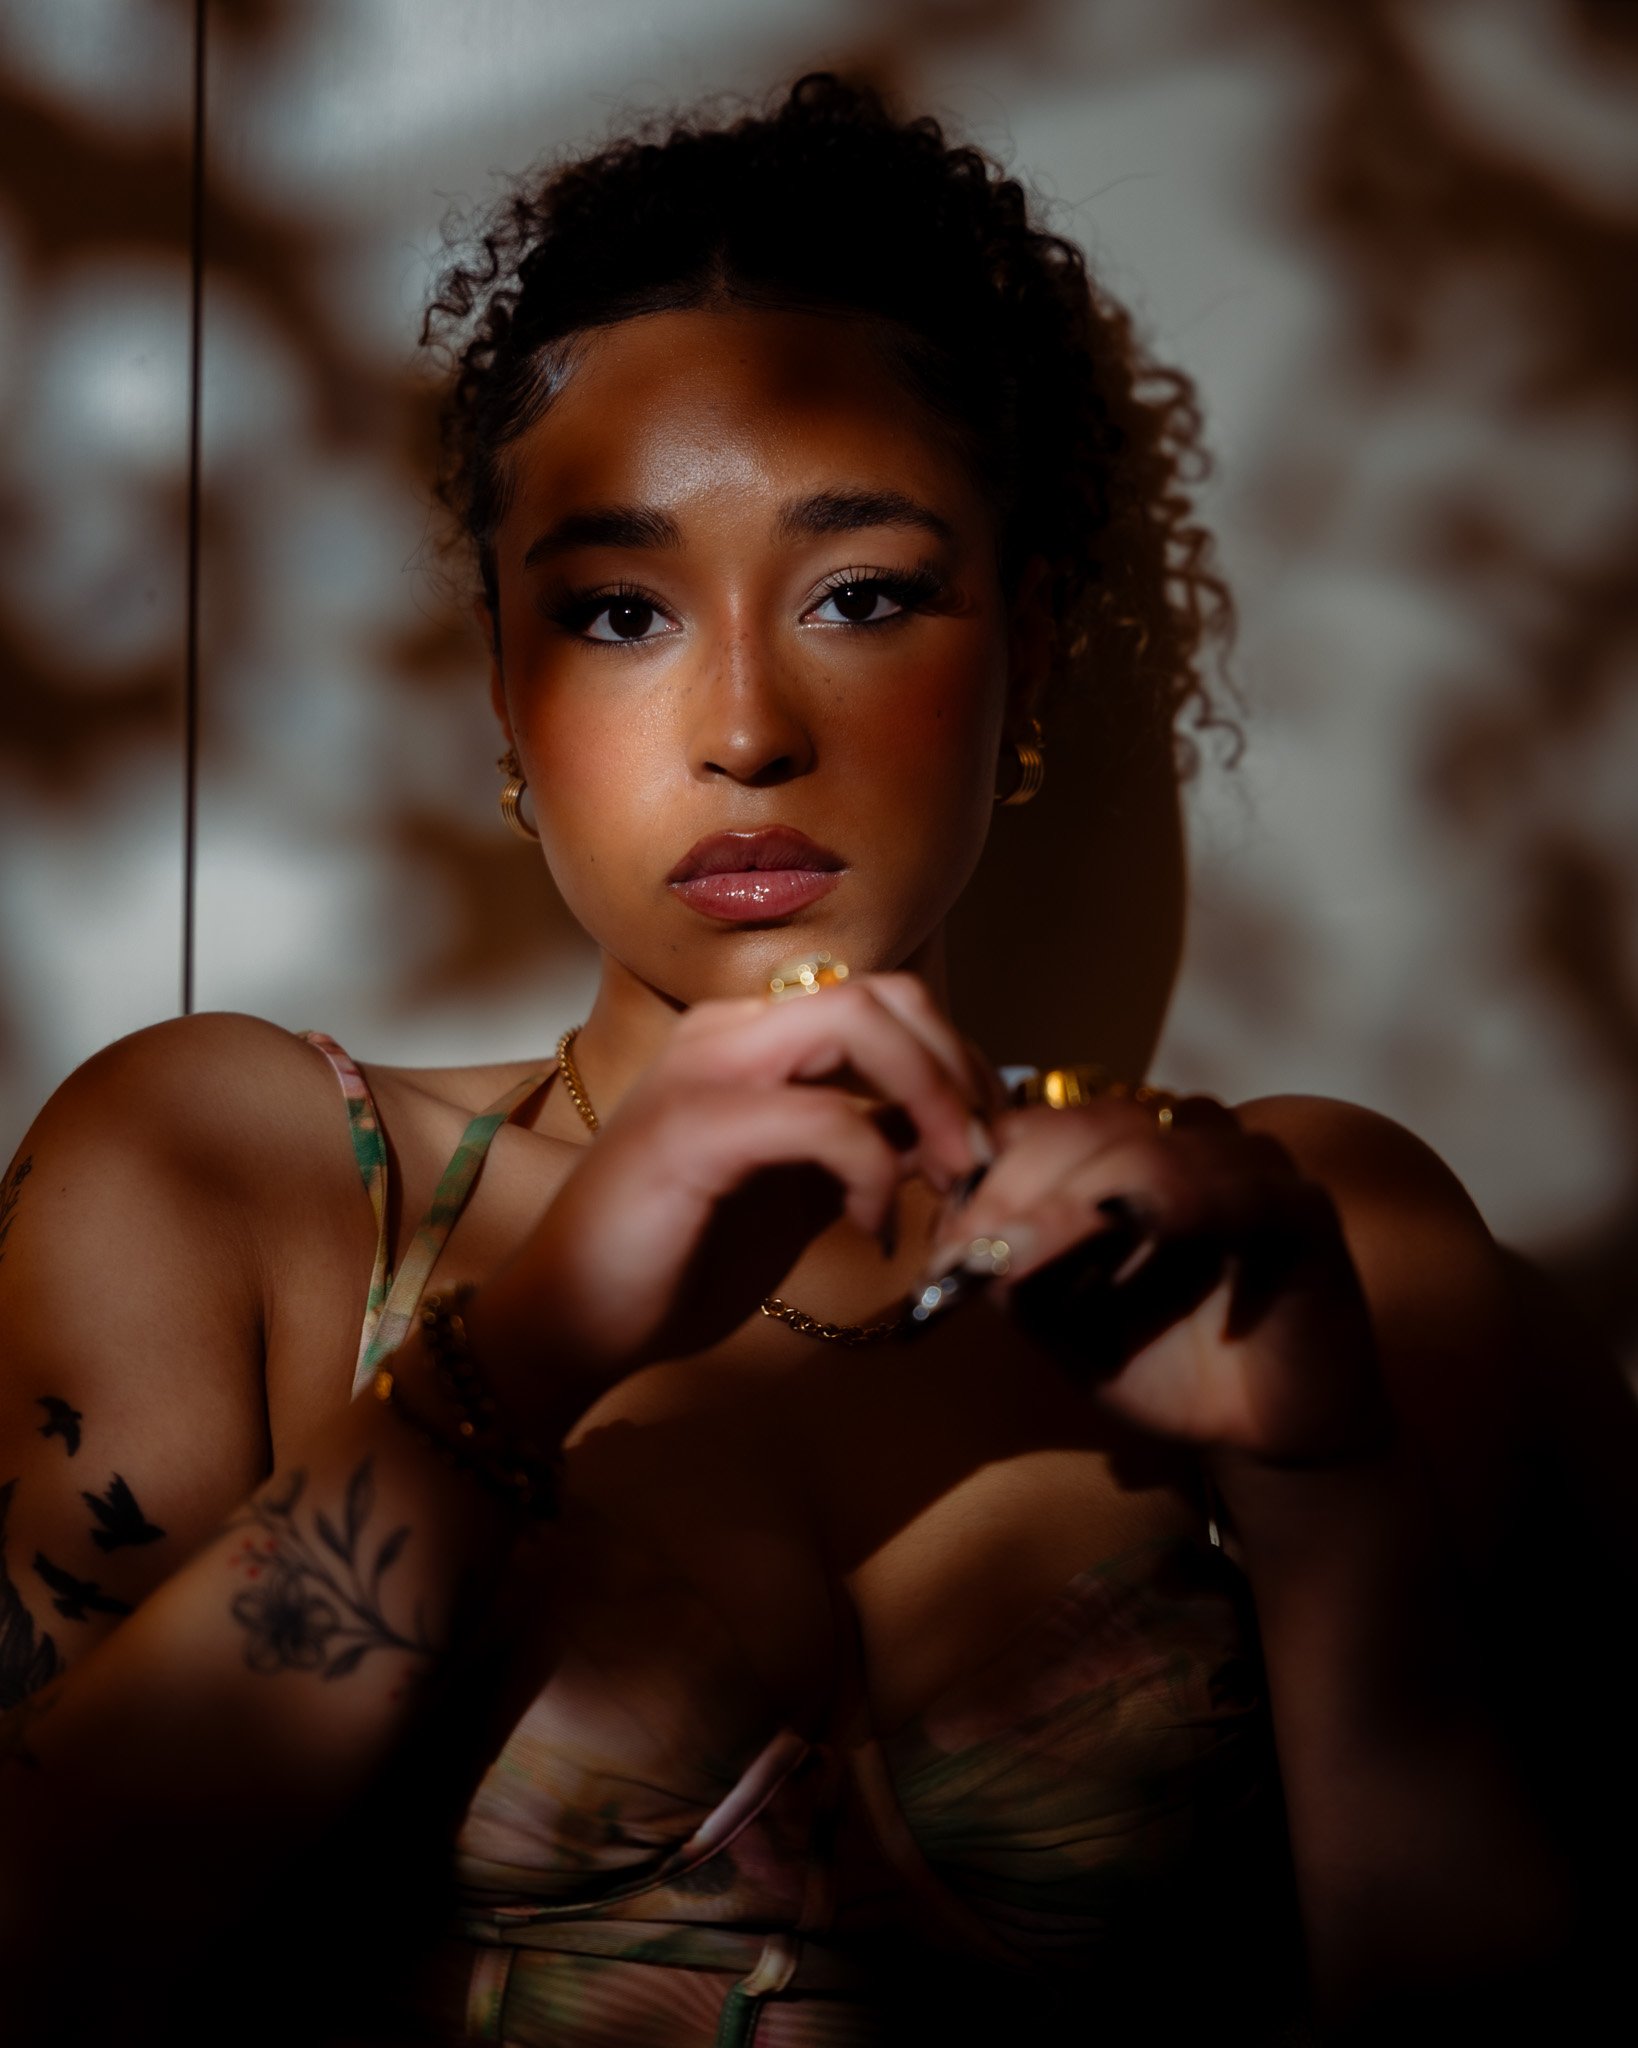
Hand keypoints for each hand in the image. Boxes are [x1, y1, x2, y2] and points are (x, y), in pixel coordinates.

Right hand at [473, 974, 992, 1418]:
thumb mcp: (796, 1192)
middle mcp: (728, 1031)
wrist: (570, 1318)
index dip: (954, 1058)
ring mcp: (706, 1069)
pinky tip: (870, 1224)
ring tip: (950, 1175)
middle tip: (982, 1154)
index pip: (883, 999)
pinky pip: (824, 1116)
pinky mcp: (694, 1128)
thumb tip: (950, 1135)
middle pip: (885, 994)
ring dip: (932, 1098)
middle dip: (957, 1069)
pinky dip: (874, 1167)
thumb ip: (862, 1149)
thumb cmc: (676, 1256)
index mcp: (749, 1036)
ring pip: (858, 1022)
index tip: (984, 1134)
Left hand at [937, 1095, 1390, 1464]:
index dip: (988, 1167)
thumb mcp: (1056, 1317)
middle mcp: (1185, 1138)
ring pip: (1150, 1151)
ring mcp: (1248, 1165)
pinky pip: (1236, 1188)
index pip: (1043, 1121)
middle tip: (972, 1252)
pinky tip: (1132, 1245)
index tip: (947, 1238)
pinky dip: (1178, 1207)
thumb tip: (949, 1233)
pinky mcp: (1301, 1208)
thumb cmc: (1156, 1363)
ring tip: (1023, 1264)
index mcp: (1125, 1148)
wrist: (1257, 1434)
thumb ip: (1005, 1265)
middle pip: (1089, 1126)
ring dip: (1076, 1205)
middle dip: (1020, 1187)